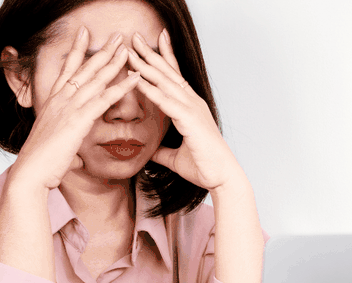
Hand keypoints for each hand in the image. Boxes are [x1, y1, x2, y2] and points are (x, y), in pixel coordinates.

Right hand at [9, 27, 140, 189]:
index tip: (85, 34)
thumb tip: (75, 160)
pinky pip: (104, 99)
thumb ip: (67, 147)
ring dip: (113, 62)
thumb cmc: (41, 164)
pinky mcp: (78, 120)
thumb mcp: (56, 149)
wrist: (31, 172)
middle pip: (84, 69)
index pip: (67, 70)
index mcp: (52, 103)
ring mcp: (68, 108)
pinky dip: (121, 86)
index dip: (77, 51)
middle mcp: (59, 100)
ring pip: (95, 79)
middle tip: (117, 36)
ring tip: (127, 48)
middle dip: (101, 50)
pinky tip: (135, 78)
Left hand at [128, 29, 242, 190]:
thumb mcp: (175, 157)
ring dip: (146, 64)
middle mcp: (193, 102)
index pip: (176, 76)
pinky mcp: (190, 119)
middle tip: (134, 37)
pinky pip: (165, 100)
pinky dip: (149, 88)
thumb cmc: (204, 166)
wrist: (221, 177)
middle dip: (150, 53)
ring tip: (130, 50)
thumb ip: (162, 151)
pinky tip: (136, 78)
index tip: (154, 40)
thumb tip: (150, 151)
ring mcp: (192, 109)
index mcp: (191, 107)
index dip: (164, 57)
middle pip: (168, 72)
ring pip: (165, 81)